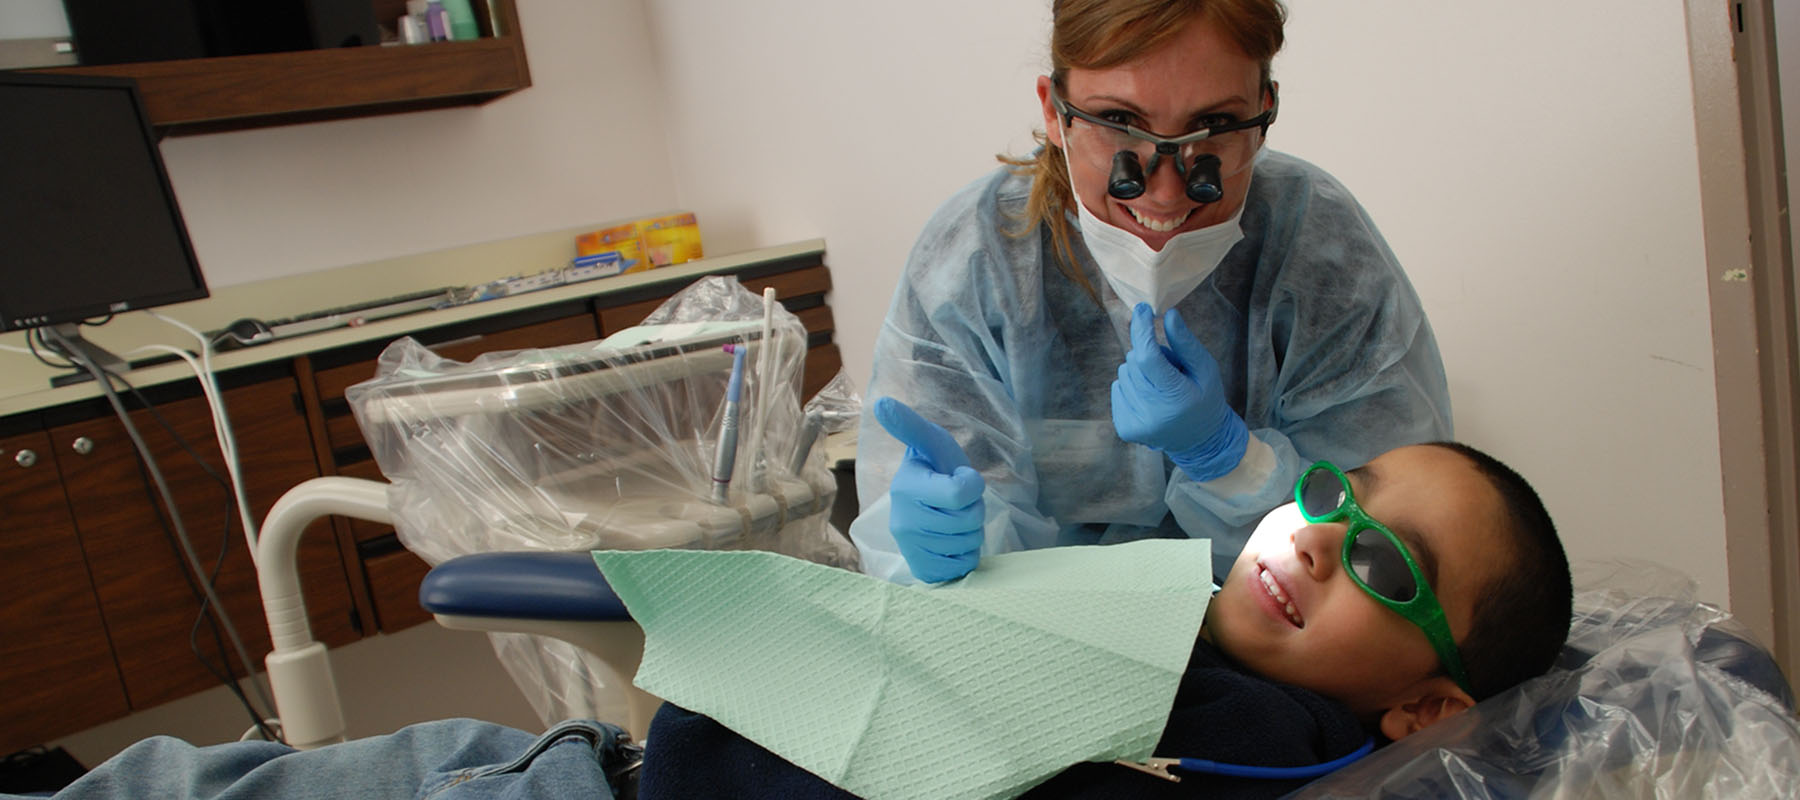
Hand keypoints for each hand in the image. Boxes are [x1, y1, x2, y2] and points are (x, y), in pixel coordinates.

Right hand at [874, 397, 984, 582]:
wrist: (931, 505)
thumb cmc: (937, 469)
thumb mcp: (930, 442)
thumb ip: (910, 426)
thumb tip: (882, 403)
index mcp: (905, 486)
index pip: (960, 492)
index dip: (972, 485)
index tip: (960, 477)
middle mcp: (901, 520)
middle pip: (969, 519)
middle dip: (974, 509)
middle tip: (957, 502)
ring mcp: (910, 548)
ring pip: (968, 543)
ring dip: (972, 531)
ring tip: (954, 519)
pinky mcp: (921, 568)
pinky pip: (962, 565)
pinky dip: (966, 555)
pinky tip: (952, 542)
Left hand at [1111, 303, 1248, 480]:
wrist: (1201, 440)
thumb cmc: (1206, 398)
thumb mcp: (1205, 368)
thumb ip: (1185, 342)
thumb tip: (1168, 314)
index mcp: (1177, 398)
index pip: (1149, 357)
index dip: (1142, 330)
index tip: (1143, 310)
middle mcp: (1153, 414)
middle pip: (1134, 362)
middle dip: (1149, 354)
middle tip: (1170, 368)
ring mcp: (1136, 424)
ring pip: (1124, 373)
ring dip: (1140, 371)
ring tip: (1162, 386)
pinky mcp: (1125, 428)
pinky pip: (1117, 388)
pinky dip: (1132, 386)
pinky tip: (1150, 398)